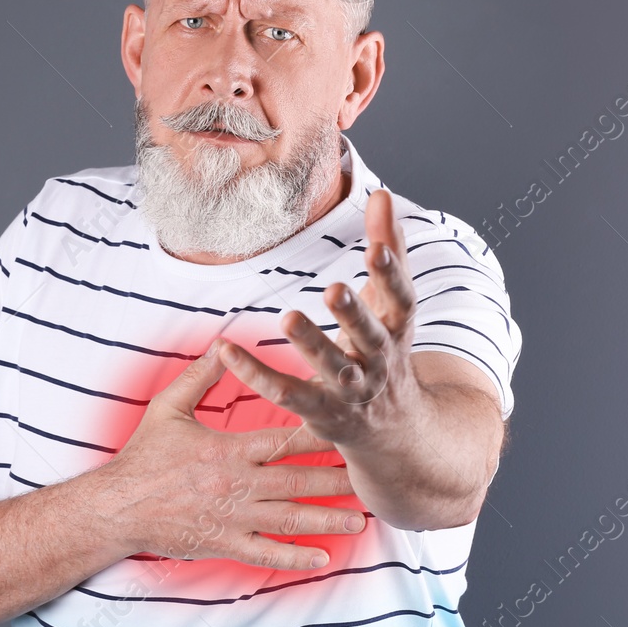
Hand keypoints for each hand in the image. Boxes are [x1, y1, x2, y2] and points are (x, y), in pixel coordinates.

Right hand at [93, 345, 367, 570]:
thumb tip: (222, 344)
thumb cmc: (143, 456)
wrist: (117, 506)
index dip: (320, 432)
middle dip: (337, 479)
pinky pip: (266, 554)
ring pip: (290, 519)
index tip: (350, 427)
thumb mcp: (168, 407)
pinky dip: (294, 557)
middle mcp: (237, 484)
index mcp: (229, 449)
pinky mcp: (224, 544)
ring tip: (361, 519)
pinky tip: (322, 558)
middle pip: (298, 481)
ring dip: (327, 519)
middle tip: (370, 477)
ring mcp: (233, 518)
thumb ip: (199, 376)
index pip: (285, 438)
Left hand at [217, 188, 422, 447]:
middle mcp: (379, 361)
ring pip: (333, 369)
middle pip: (370, 338)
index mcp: (397, 330)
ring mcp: (351, 391)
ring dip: (312, 345)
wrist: (396, 433)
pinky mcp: (320, 413)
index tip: (375, 246)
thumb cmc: (386, 349)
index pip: (401, 300)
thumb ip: (388, 248)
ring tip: (288, 316)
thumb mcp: (392, 302)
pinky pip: (286, 393)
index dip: (391, 274)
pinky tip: (226, 350)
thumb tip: (381, 193)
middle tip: (333, 288)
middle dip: (353, 314)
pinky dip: (255, 374)